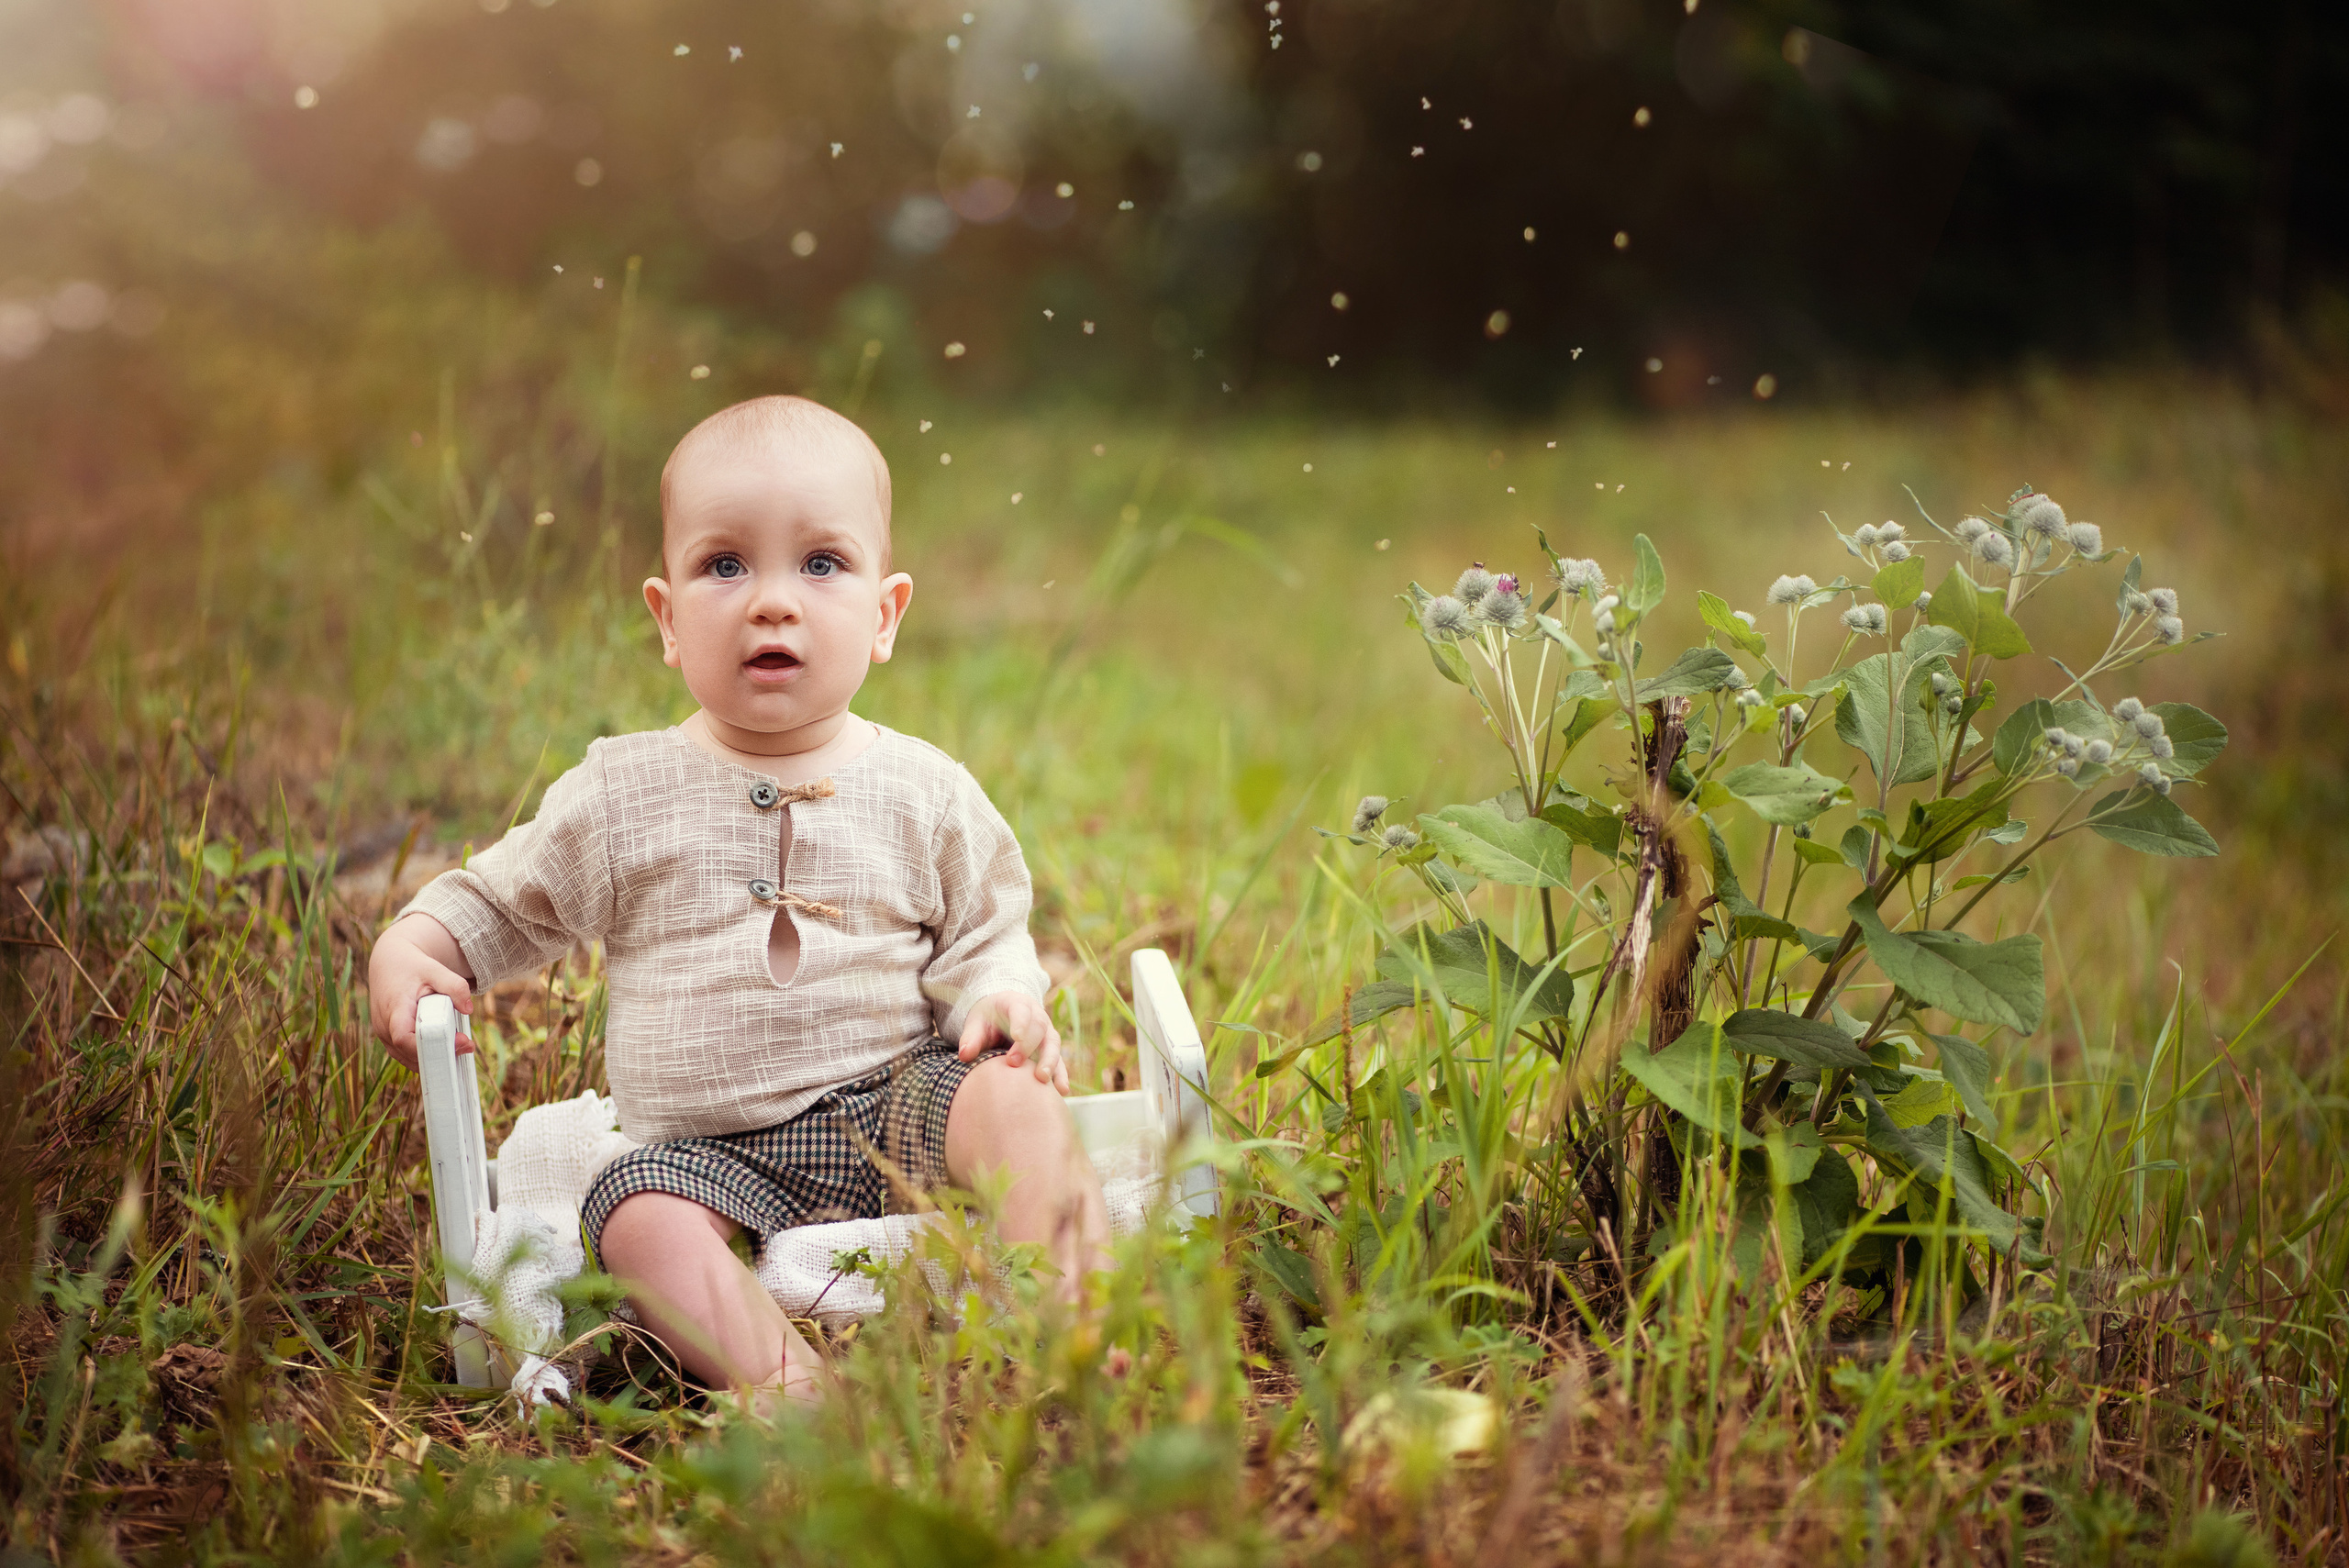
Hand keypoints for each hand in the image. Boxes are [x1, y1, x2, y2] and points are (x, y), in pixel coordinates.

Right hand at [368, 913, 476, 1069]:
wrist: (389, 963)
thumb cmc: (411, 966)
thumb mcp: (434, 969)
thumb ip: (454, 986)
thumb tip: (469, 1009)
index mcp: (394, 1008)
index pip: (403, 1037)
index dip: (429, 1046)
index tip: (459, 1041)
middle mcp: (384, 1025)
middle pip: (407, 1052)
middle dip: (437, 1055)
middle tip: (467, 1047)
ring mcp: (383, 1033)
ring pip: (405, 1057)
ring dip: (431, 1059)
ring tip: (460, 1048)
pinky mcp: (388, 1036)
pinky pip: (404, 1053)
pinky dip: (423, 1056)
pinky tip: (445, 1051)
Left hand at [957, 991, 1065, 1093]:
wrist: (1001, 1017)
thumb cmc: (988, 1020)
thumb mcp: (977, 1023)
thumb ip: (971, 1037)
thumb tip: (965, 1055)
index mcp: (1017, 1004)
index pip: (1021, 1010)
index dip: (1021, 1022)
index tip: (1016, 1036)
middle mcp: (1037, 1016)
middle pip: (1039, 1028)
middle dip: (1028, 1046)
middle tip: (1014, 1063)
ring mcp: (1047, 1033)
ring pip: (1053, 1044)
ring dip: (1049, 1061)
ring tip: (1042, 1078)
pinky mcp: (1050, 1050)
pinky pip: (1059, 1061)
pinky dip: (1061, 1075)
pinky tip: (1061, 1091)